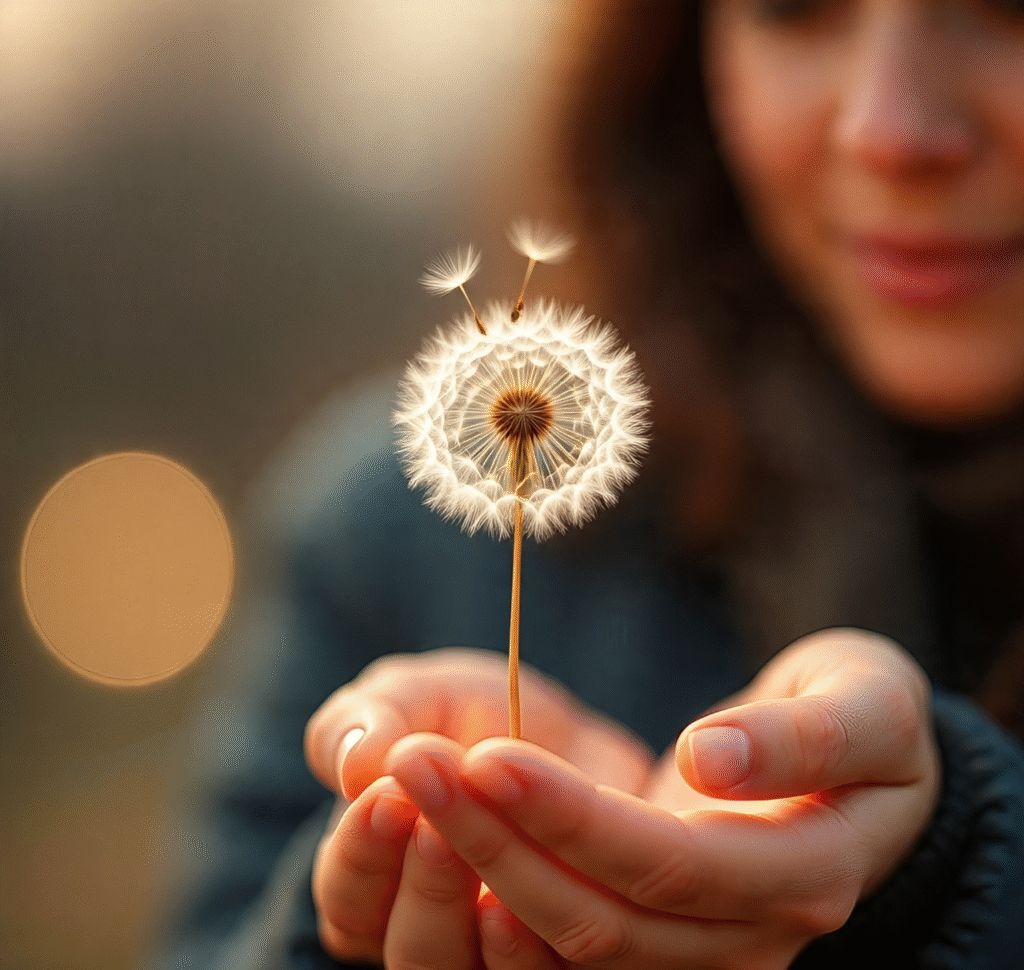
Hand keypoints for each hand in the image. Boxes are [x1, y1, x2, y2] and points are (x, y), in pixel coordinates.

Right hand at [304, 647, 653, 964]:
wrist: (568, 733)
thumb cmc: (468, 717)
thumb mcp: (411, 699)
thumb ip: (366, 723)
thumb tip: (354, 760)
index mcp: (379, 887)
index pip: (350, 901)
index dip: (362, 852)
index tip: (387, 792)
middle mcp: (439, 934)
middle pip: (416, 954)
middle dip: (425, 886)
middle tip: (438, 823)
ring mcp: (508, 954)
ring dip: (486, 912)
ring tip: (494, 834)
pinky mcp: (577, 951)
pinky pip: (560, 968)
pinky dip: (547, 937)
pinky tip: (554, 876)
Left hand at [384, 628, 939, 969]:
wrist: (871, 771)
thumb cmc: (870, 717)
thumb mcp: (868, 699)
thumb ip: (807, 733)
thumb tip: (714, 759)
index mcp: (803, 873)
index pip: (664, 864)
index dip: (568, 817)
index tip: (485, 754)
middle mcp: (748, 937)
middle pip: (598, 919)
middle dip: (495, 842)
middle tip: (415, 764)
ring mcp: (702, 950)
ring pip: (571, 944)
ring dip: (481, 868)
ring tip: (412, 788)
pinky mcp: (662, 934)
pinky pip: (570, 948)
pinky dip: (501, 905)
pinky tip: (445, 846)